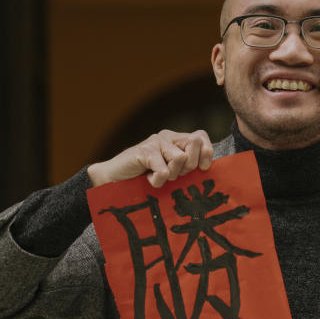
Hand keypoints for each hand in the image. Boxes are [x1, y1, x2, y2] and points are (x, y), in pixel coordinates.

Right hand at [87, 130, 212, 187]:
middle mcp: (167, 137)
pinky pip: (163, 170)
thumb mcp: (173, 174)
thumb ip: (189, 168)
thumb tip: (206, 166)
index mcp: (177, 140)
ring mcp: (155, 142)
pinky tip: (147, 179)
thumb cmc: (146, 181)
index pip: (201, 136)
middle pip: (194, 146)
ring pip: (180, 159)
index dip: (205, 153)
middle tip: (171, 175)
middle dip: (187, 168)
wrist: (113, 182)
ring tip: (156, 177)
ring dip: (171, 176)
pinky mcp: (144, 151)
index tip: (200, 169)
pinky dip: (157, 181)